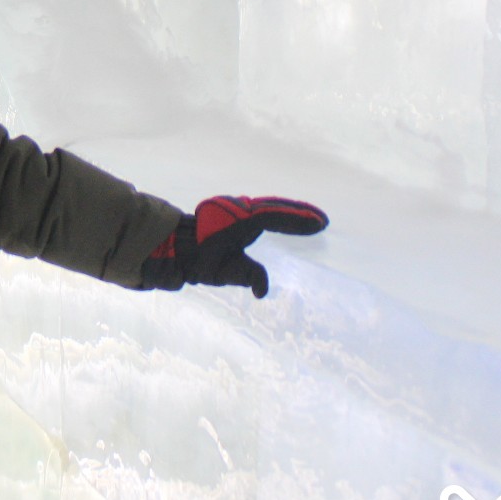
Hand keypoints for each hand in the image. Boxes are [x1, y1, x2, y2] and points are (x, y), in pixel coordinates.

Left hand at [143, 195, 327, 297]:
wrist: (178, 247)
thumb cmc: (201, 261)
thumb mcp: (223, 272)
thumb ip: (247, 277)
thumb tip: (262, 291)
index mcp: (238, 221)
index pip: (272, 216)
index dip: (296, 220)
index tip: (318, 224)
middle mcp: (239, 210)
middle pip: (274, 208)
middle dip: (298, 213)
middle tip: (322, 220)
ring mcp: (237, 209)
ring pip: (269, 207)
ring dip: (290, 212)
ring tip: (313, 218)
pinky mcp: (236, 213)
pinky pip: (262, 211)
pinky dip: (279, 214)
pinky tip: (289, 219)